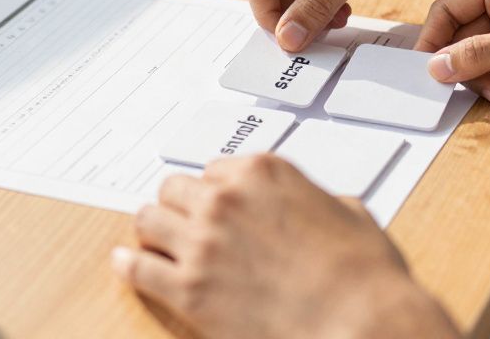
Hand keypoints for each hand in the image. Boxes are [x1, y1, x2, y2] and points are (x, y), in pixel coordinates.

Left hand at [111, 155, 457, 338]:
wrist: (363, 321)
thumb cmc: (364, 274)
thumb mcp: (350, 213)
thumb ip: (319, 200)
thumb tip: (322, 207)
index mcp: (263, 172)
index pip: (215, 169)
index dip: (216, 190)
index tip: (215, 203)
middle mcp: (226, 199)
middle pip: (176, 188)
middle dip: (182, 206)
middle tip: (185, 222)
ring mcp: (202, 242)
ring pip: (149, 220)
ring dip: (155, 231)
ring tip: (156, 242)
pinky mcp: (188, 289)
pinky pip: (138, 268)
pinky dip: (129, 265)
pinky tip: (126, 263)